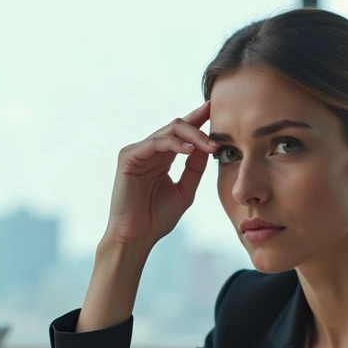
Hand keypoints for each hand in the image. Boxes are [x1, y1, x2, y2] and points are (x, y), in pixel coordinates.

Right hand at [105, 102, 216, 248]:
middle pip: (177, 127)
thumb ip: (195, 168)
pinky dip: (174, 144)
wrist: (136, 237)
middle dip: (200, 128)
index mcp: (162, 158)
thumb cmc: (156, 218)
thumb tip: (208, 146)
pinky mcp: (128, 157)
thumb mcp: (185, 190)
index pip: (182, 133)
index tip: (216, 110)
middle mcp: (149, 151)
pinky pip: (155, 142)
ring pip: (169, 131)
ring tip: (210, 146)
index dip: (199, 119)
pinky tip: (190, 151)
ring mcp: (137, 152)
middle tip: (218, 139)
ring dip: (193, 136)